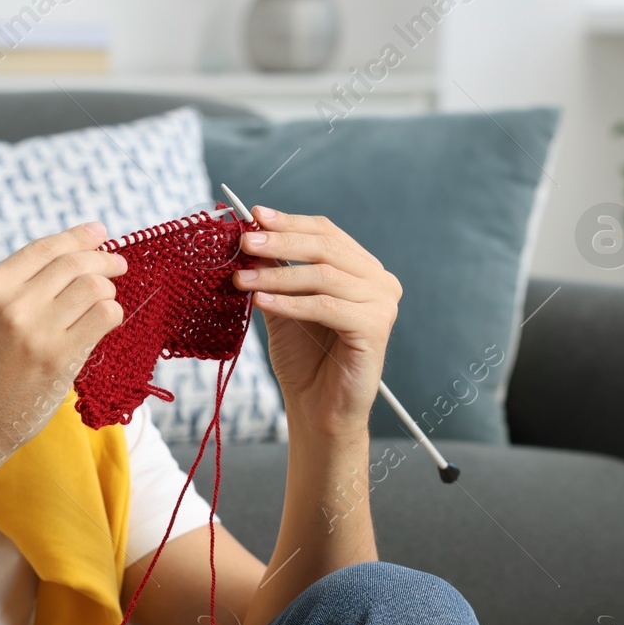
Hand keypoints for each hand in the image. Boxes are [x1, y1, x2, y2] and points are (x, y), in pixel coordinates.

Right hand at [0, 222, 126, 457]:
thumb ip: (16, 290)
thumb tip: (69, 262)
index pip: (44, 248)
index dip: (78, 237)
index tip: (98, 234)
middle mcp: (12, 303)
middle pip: (74, 263)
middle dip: (104, 260)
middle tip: (118, 265)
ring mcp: (37, 330)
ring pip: (94, 287)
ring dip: (108, 291)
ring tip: (106, 302)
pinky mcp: (60, 357)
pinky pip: (103, 317)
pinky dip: (112, 315)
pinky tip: (106, 322)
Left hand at [231, 206, 400, 438]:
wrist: (318, 408)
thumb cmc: (304, 359)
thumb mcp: (281, 306)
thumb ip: (272, 273)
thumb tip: (251, 236)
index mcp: (361, 269)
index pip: (325, 233)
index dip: (289, 223)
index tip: (254, 215)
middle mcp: (379, 281)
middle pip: (326, 248)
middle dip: (281, 243)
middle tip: (245, 242)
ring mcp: (382, 303)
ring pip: (323, 276)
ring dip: (276, 276)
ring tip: (241, 279)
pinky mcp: (375, 327)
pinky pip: (326, 307)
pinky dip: (290, 303)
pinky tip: (261, 302)